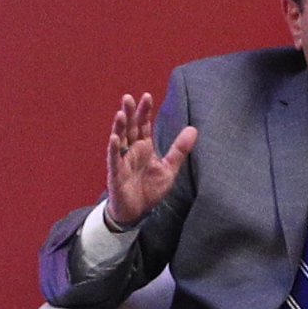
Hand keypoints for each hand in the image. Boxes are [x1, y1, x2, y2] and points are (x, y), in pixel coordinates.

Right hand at [102, 93, 194, 227]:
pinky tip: (114, 137)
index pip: (143, 125)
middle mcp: (132, 150)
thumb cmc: (149, 189)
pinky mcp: (116, 173)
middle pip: (130, 128)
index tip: (147, 96)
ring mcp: (122, 160)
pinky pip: (114, 158)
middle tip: (128, 97)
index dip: (144, 111)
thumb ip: (179, 149)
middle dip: (129, 113)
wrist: (137, 212)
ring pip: (119, 140)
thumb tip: (193, 129)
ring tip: (120, 113)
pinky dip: (114, 148)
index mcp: (144, 147)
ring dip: (119, 127)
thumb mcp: (169, 168)